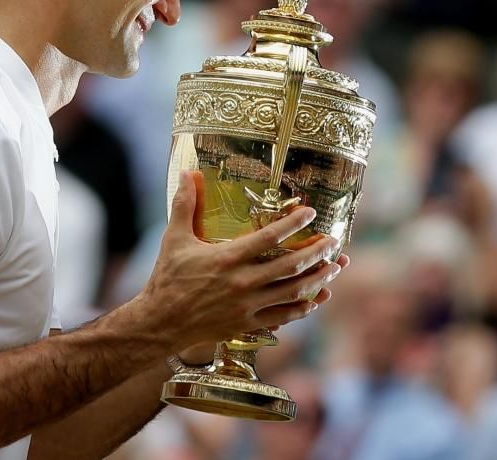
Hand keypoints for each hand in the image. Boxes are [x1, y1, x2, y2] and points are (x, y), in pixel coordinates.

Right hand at [138, 171, 343, 349]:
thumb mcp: (174, 237)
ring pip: (293, 292)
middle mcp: (242, 282)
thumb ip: (185, 204)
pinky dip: (304, 307)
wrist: (161, 322)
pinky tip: (317, 298)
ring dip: (319, 278)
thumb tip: (188, 173)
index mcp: (227, 258)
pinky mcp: (248, 324)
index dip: (294, 223)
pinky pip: (284, 316)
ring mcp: (248, 305)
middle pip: (291, 265)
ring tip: (336, 266)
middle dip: (317, 252)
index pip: (269, 237)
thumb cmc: (167, 278)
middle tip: (333, 241)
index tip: (310, 212)